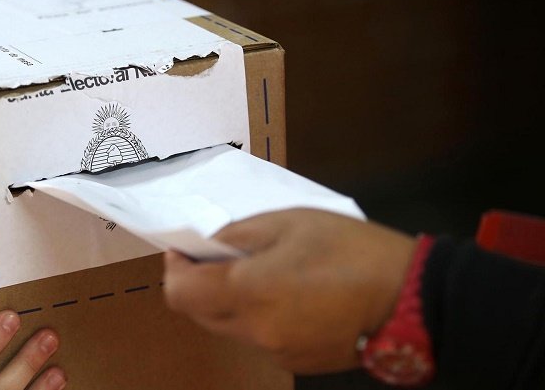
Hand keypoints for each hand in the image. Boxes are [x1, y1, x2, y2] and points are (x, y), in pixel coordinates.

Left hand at [162, 208, 415, 373]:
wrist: (410, 299)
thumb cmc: (349, 250)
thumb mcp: (289, 222)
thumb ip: (239, 235)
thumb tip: (209, 246)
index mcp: (248, 293)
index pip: (180, 293)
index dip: (175, 268)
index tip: (186, 249)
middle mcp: (254, 332)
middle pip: (199, 313)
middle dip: (199, 284)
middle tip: (221, 256)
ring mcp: (277, 353)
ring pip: (229, 328)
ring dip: (229, 302)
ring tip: (261, 273)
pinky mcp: (298, 363)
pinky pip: (259, 339)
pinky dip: (258, 318)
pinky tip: (289, 296)